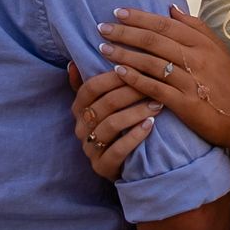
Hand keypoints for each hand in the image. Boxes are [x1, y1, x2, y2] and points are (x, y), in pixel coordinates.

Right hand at [68, 62, 153, 182]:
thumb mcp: (100, 104)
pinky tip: (151, 125)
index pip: (90, 87)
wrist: (123, 165)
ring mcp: (90, 148)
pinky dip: (135, 136)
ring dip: (136, 112)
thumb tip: (72, 63)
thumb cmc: (115, 126)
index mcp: (78, 109)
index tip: (136, 68)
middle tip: (155, 85)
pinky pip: (118, 150)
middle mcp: (80, 128)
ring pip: (112, 125)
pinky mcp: (102, 167)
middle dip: (131, 92)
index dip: (112, 77)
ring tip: (158, 105)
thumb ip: (89, 84)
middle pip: (105, 104)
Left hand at [98, 6, 229, 154]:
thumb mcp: (217, 50)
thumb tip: (170, 8)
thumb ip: (195, 27)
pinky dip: (135, 79)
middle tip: (102, 28)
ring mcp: (191, 81)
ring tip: (103, 48)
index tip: (117, 12)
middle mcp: (197, 59)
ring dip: (124, 54)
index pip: (166, 25)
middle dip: (125, 32)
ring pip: (152, 62)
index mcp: (203, 44)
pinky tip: (117, 72)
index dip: (140, 17)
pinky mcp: (186, 104)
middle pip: (155, 40)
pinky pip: (155, 88)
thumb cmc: (228, 83)